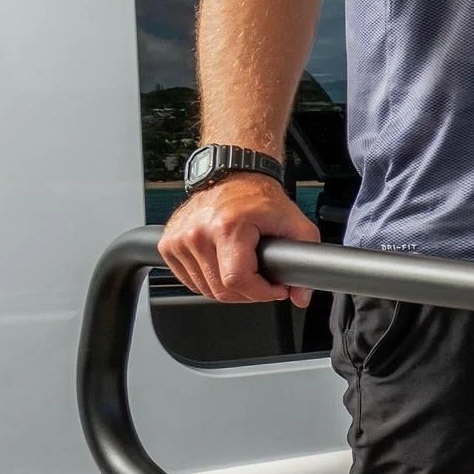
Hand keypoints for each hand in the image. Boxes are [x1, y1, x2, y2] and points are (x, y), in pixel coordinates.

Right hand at [159, 175, 320, 303]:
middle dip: (249, 292)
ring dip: (228, 288)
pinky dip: (208, 281)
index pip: (237, 281)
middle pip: (221, 291)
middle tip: (263, 279)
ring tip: (244, 269)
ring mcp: (179, 240)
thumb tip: (300, 296)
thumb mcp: (295, 224)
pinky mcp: (167, 245)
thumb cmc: (259, 198)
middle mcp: (198, 233)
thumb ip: (306, 259)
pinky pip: (190, 281)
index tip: (274, 288)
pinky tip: (223, 266)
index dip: (261, 292)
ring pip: (205, 289)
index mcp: (227, 227)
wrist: (233, 177)